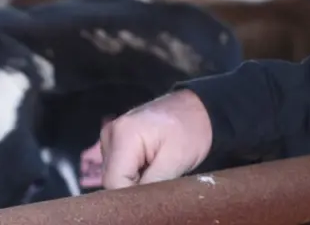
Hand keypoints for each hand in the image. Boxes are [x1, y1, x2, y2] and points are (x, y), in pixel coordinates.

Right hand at [97, 90, 214, 188]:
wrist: (199, 107)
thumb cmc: (192, 130)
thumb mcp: (176, 161)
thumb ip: (150, 184)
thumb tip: (134, 201)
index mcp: (123, 135)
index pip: (113, 181)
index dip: (132, 193)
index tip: (153, 189)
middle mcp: (110, 133)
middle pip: (111, 177)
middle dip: (133, 184)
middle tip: (159, 175)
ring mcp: (111, 134)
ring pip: (114, 172)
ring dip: (134, 177)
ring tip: (156, 166)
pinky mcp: (116, 138)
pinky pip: (118, 164)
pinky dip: (133, 169)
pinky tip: (150, 163)